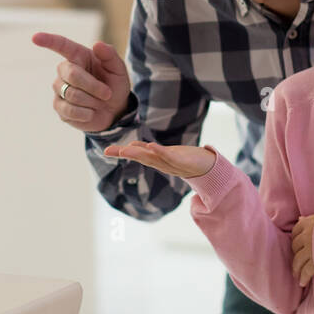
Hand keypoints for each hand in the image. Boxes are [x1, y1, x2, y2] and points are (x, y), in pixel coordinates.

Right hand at [32, 32, 132, 132]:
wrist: (114, 110)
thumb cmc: (114, 84)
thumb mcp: (118, 69)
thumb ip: (110, 56)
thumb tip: (97, 44)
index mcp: (78, 55)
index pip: (61, 45)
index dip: (48, 41)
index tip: (35, 38)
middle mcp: (64, 70)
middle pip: (72, 74)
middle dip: (93, 86)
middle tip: (107, 93)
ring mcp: (59, 89)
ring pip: (72, 94)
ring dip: (92, 100)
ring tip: (99, 102)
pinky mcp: (59, 107)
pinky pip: (70, 110)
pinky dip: (86, 113)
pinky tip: (91, 112)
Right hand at [102, 140, 216, 178]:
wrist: (209, 168)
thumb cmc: (186, 159)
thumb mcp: (165, 154)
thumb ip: (149, 151)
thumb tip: (132, 145)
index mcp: (156, 161)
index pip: (137, 155)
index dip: (121, 153)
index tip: (105, 151)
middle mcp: (162, 163)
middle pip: (142, 158)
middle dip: (126, 154)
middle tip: (108, 151)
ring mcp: (173, 164)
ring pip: (153, 158)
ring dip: (139, 154)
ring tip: (125, 150)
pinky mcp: (185, 162)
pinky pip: (170, 157)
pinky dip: (160, 152)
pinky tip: (151, 146)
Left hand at [291, 214, 313, 287]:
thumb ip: (313, 219)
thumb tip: (300, 218)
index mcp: (308, 223)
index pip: (295, 231)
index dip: (295, 238)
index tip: (297, 244)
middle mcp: (306, 236)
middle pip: (295, 246)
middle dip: (295, 253)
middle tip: (297, 260)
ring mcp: (310, 249)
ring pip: (298, 260)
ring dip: (296, 269)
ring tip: (296, 274)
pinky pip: (306, 271)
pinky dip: (303, 277)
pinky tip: (302, 283)